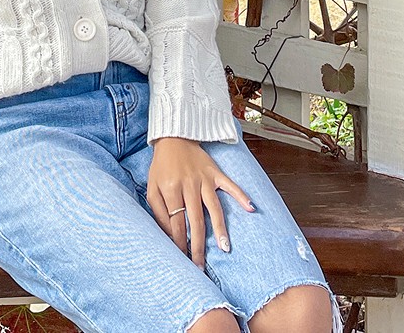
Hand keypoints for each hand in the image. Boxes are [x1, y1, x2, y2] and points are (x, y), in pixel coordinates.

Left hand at [147, 137, 254, 267]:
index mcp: (171, 189)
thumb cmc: (161, 165)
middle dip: (198, 245)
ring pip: (214, 207)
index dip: (179, 242)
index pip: (176, 223)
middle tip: (200, 266)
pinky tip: (251, 208)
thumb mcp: (152, 186)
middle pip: (195, 220)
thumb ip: (158, 210)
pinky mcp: (216, 172)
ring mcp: (204, 179)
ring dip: (220, 228)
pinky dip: (241, 195)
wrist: (174, 137)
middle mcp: (189, 185)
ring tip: (225, 248)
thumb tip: (168, 234)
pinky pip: (230, 185)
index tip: (182, 259)